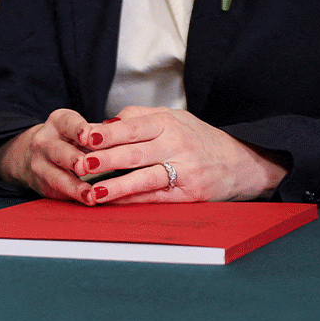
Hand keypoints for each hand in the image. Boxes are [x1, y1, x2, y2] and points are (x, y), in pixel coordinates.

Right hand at [0, 109, 92, 201]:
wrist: (30, 153)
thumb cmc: (68, 138)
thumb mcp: (77, 127)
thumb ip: (99, 132)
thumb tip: (125, 130)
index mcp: (57, 122)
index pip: (67, 122)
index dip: (78, 128)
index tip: (88, 136)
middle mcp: (44, 142)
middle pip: (57, 150)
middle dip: (72, 158)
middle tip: (86, 165)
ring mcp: (40, 165)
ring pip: (55, 176)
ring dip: (74, 186)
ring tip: (90, 194)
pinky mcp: (43, 185)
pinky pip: (57, 192)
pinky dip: (74, 197)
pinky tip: (88, 201)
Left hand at [69, 105, 288, 204]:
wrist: (241, 163)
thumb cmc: (197, 138)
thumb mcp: (173, 118)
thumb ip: (138, 118)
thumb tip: (104, 124)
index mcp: (168, 123)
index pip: (132, 126)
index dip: (107, 133)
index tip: (83, 136)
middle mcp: (176, 145)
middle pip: (134, 153)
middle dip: (104, 160)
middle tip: (78, 165)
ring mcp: (184, 171)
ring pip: (144, 178)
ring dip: (116, 186)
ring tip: (93, 191)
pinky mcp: (189, 194)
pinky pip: (155, 198)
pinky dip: (133, 201)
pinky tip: (114, 202)